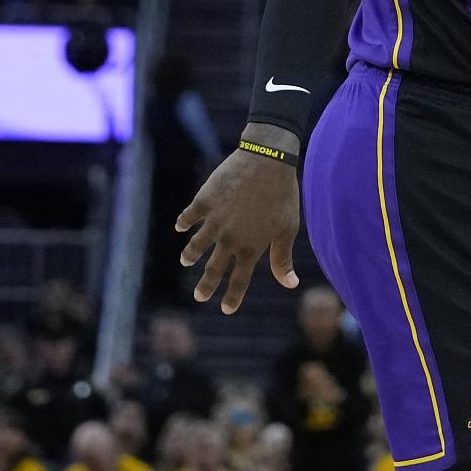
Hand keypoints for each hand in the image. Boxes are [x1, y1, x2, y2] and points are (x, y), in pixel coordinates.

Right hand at [177, 123, 301, 313]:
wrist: (267, 161)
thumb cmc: (283, 195)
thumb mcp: (288, 229)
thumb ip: (283, 258)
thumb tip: (291, 284)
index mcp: (251, 247)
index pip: (239, 280)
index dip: (232, 296)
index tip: (226, 309)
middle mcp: (229, 239)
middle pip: (214, 269)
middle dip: (206, 285)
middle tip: (200, 297)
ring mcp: (214, 221)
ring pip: (197, 245)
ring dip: (190, 254)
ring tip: (186, 260)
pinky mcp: (204, 201)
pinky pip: (189, 216)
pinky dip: (183, 222)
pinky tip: (180, 226)